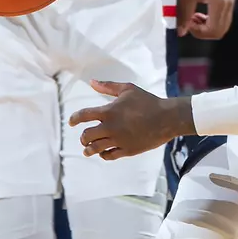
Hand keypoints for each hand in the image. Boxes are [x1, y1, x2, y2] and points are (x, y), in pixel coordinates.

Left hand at [69, 81, 191, 159]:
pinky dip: (103, 155)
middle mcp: (110, 127)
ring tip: (87, 150)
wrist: (166, 118)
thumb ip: (108, 86)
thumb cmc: (147, 101)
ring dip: (89, 149)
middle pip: (87, 136)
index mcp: (109, 111)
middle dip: (83, 138)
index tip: (71, 122)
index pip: (84, 116)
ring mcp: (118, 140)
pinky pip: (109, 156)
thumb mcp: (128, 89)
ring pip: (95, 149)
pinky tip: (104, 152)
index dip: (74, 119)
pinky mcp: (127, 150)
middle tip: (84, 138)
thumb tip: (92, 82)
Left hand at [176, 0, 235, 38]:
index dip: (199, 33)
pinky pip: (223, 17)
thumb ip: (184, 16)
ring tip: (194, 16)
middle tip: (190, 22)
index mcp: (220, 3)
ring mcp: (232, 1)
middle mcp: (230, 4)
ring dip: (208, 26)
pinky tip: (201, 11)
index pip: (213, 31)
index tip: (187, 24)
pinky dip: (212, 20)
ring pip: (223, 25)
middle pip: (220, 31)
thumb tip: (182, 33)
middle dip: (204, 31)